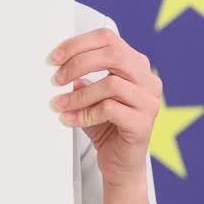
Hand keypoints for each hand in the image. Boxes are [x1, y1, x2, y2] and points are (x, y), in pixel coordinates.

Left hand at [49, 26, 159, 187]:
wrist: (120, 164)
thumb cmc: (106, 126)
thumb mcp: (90, 96)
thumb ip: (80, 77)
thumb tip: (59, 64)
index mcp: (136, 66)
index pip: (108, 39)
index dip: (78, 44)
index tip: (55, 57)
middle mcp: (148, 80)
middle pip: (113, 55)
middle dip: (78, 63)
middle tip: (56, 79)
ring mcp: (149, 102)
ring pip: (111, 84)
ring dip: (78, 95)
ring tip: (59, 104)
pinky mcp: (143, 123)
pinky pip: (110, 109)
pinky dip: (85, 113)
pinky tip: (70, 120)